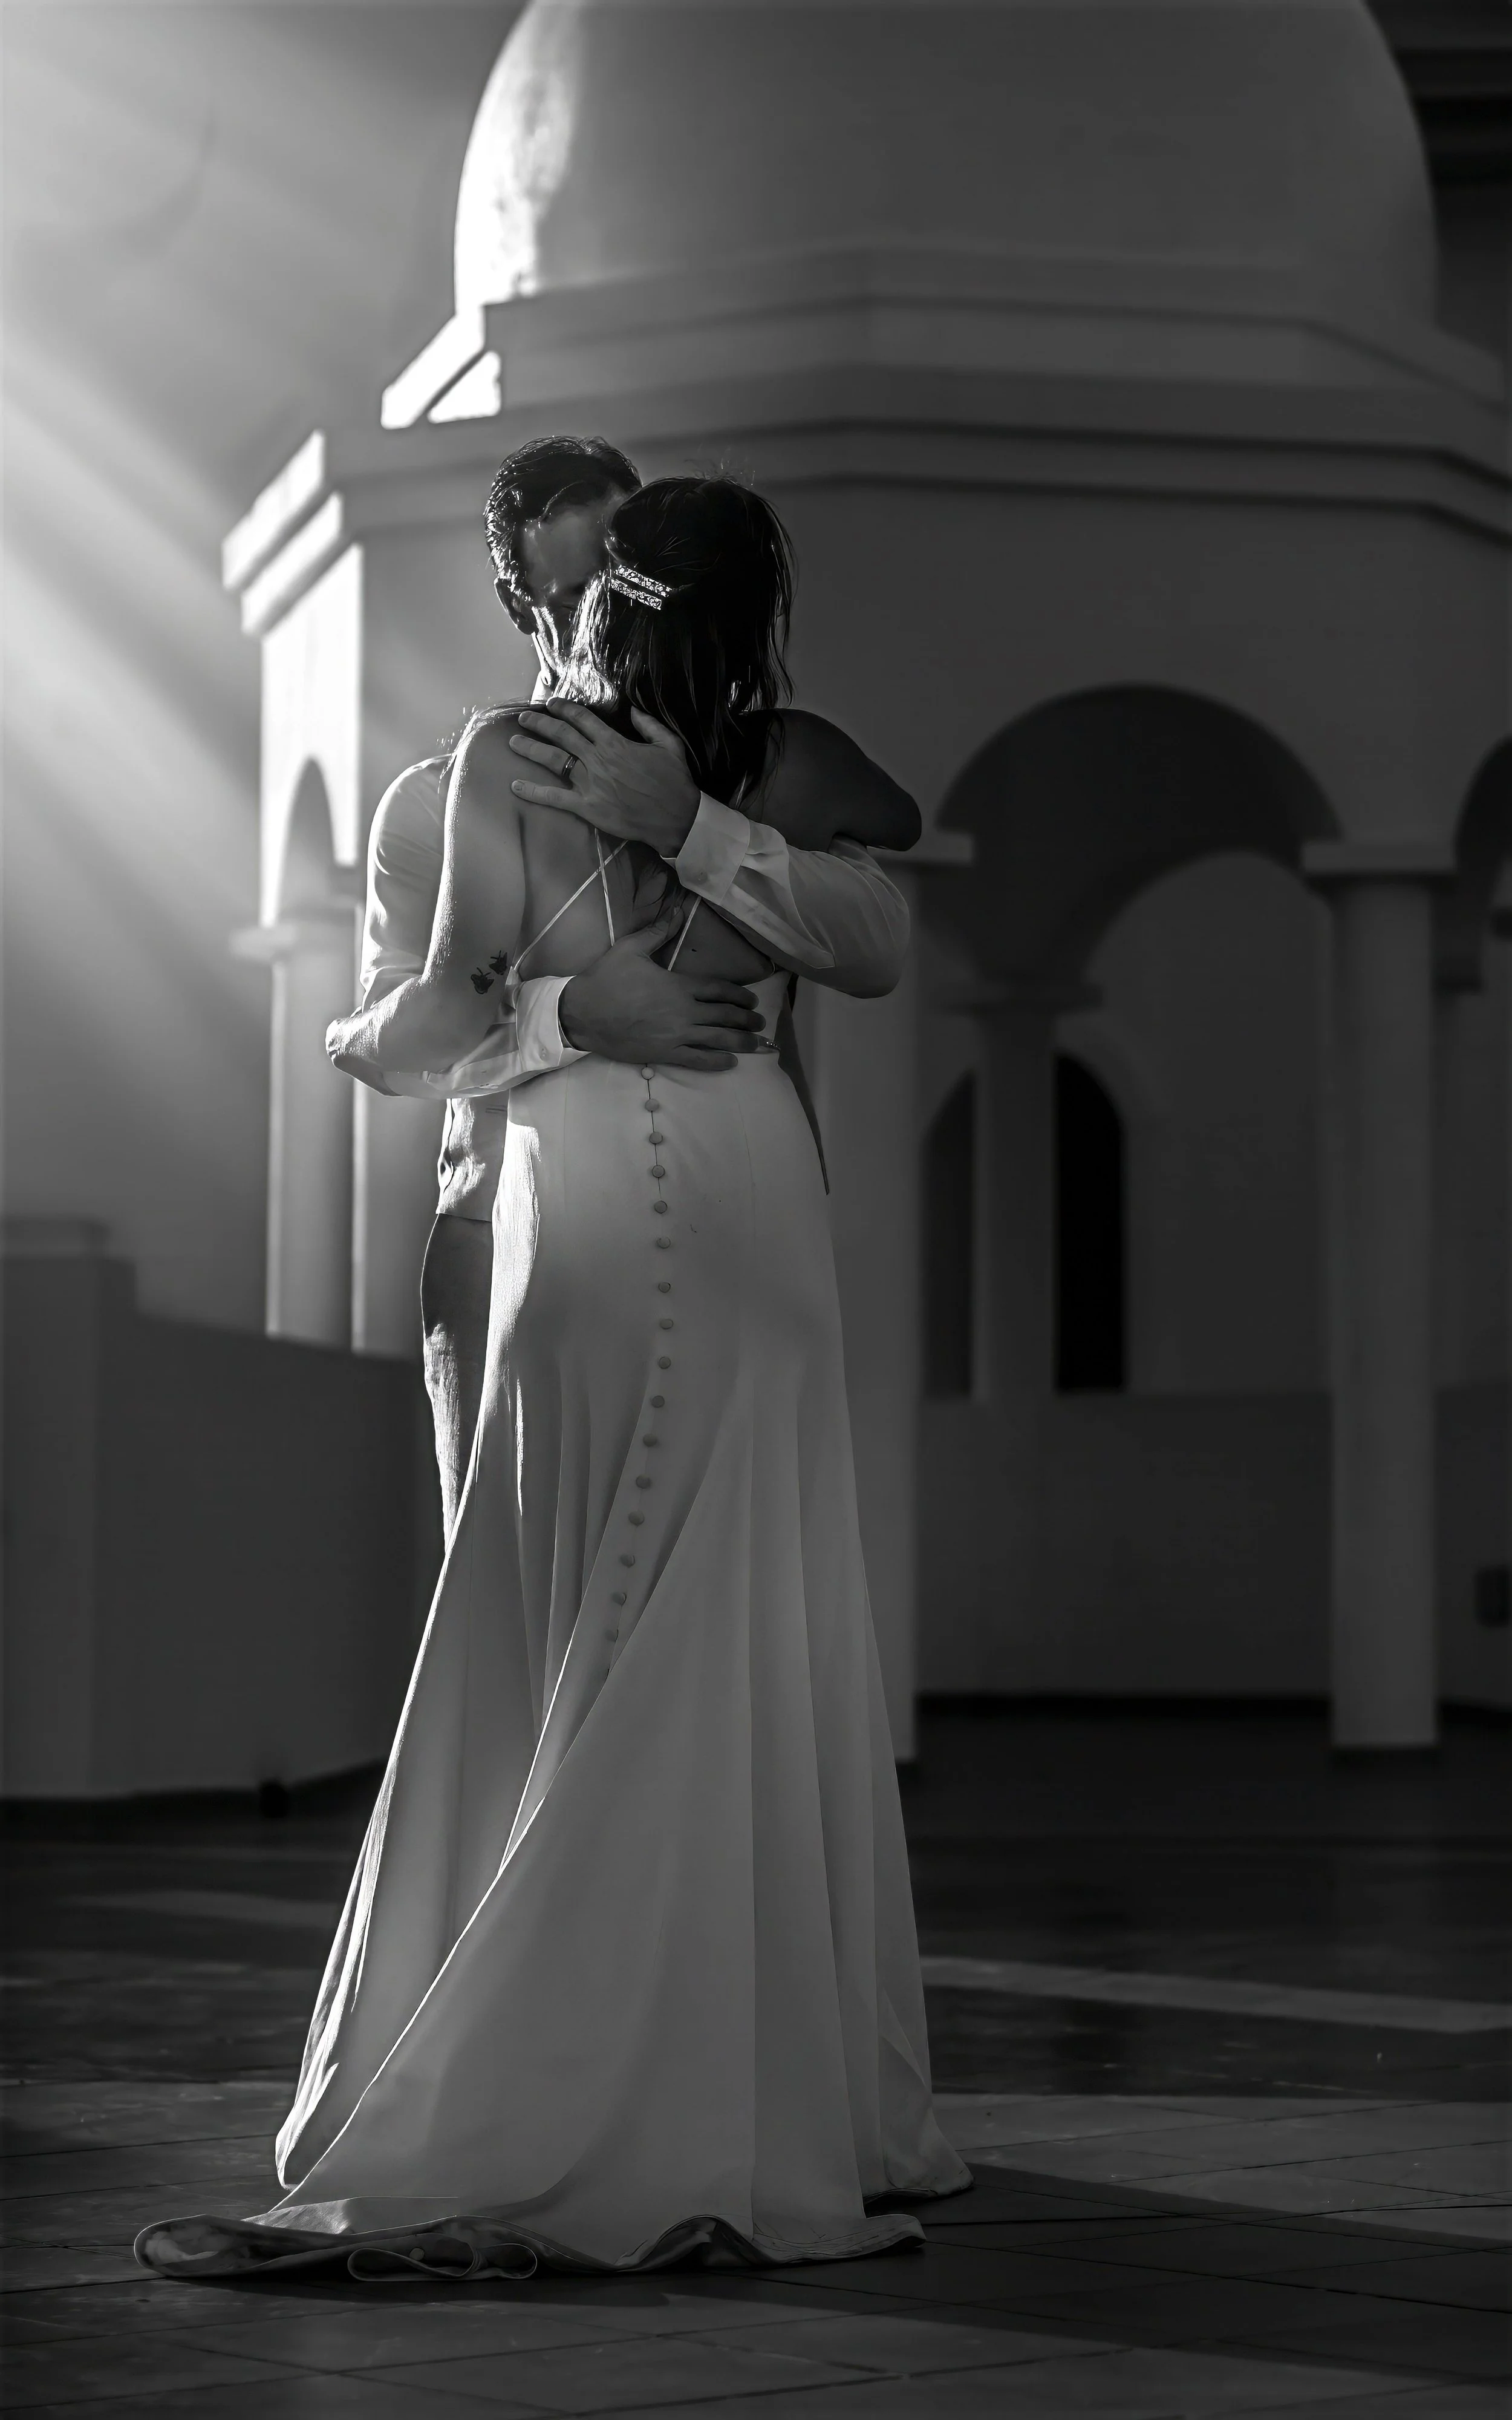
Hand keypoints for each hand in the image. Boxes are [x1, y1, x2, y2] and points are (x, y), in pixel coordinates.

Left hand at [508, 701, 700, 854]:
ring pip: (553, 761)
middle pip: (561, 736)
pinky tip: (516, 786)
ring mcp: (590, 784)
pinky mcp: (587, 807)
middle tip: (524, 718)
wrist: (676, 818)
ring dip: (531, 749)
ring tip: (514, 742)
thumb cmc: (675, 782)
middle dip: (540, 724)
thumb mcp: (669, 744)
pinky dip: (534, 791)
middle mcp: (597, 760)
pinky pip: (555, 798)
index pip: (582, 720)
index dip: (564, 709)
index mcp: (615, 743)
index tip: (551, 703)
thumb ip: (649, 724)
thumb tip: (631, 709)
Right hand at [558, 881, 762, 1070]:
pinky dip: (716, 1062)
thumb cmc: (606, 979)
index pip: (719, 990)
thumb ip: (658, 931)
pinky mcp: (664, 1054)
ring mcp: (676, 1035)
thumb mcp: (631, 949)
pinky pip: (697, 1060)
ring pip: (717, 1039)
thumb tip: (677, 910)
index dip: (739, 995)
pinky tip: (730, 1062)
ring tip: (756, 1044)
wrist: (583, 1014)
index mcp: (679, 985)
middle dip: (746, 1020)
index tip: (752, 1000)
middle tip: (761, 1023)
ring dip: (740, 1041)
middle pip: (724, 1015)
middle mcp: (684, 1011)